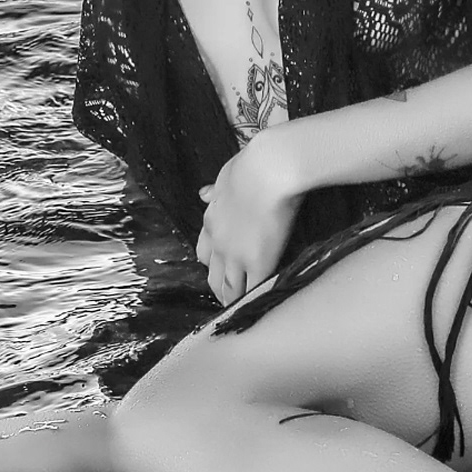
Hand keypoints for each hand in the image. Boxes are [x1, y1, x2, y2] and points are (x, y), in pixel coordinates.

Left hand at [197, 129, 302, 307]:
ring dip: (232, 297)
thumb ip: (214, 190)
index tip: (217, 266)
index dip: (211, 261)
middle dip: (217, 285)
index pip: (204, 250)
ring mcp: (236, 255)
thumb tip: (203, 194)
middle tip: (225, 294)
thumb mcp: (224, 177)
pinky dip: (255, 296)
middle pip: (212, 273)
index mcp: (211, 220)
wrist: (269, 170)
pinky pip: (253, 287)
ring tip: (238, 305)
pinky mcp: (258, 261)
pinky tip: (259, 304)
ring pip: (228, 286)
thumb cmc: (251, 166)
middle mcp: (219, 242)